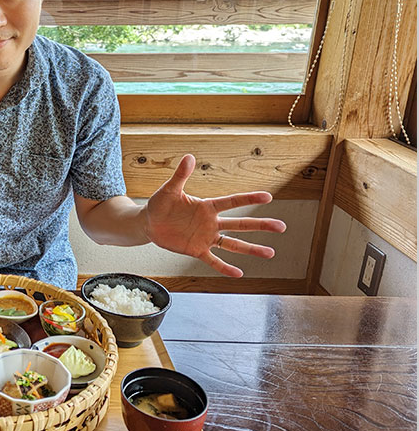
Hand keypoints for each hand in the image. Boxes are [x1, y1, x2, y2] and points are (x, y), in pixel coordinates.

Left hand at [143, 154, 285, 277]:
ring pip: (233, 244)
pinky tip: (240, 273)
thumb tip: (189, 157)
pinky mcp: (196, 250)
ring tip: (270, 253)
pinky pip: (213, 260)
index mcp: (207, 206)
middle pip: (240, 224)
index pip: (232, 202)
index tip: (268, 197)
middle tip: (281, 226)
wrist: (149, 223)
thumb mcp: (169, 190)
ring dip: (251, 248)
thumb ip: (180, 175)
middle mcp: (211, 222)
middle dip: (260, 225)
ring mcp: (205, 237)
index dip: (249, 199)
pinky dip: (225, 267)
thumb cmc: (160, 204)